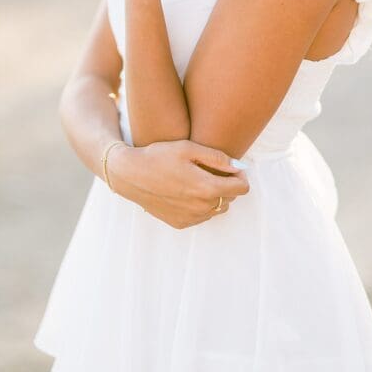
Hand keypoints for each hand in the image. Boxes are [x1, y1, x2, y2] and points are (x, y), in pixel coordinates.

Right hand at [108, 139, 250, 229]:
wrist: (130, 175)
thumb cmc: (159, 156)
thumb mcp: (188, 149)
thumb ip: (217, 158)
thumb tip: (239, 166)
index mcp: (206, 188)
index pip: (242, 188)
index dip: (240, 176)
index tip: (232, 167)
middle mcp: (201, 207)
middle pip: (231, 198)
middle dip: (227, 184)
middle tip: (212, 170)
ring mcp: (191, 218)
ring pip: (217, 208)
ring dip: (215, 196)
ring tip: (198, 180)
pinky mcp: (180, 223)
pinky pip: (202, 216)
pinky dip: (201, 205)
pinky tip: (187, 191)